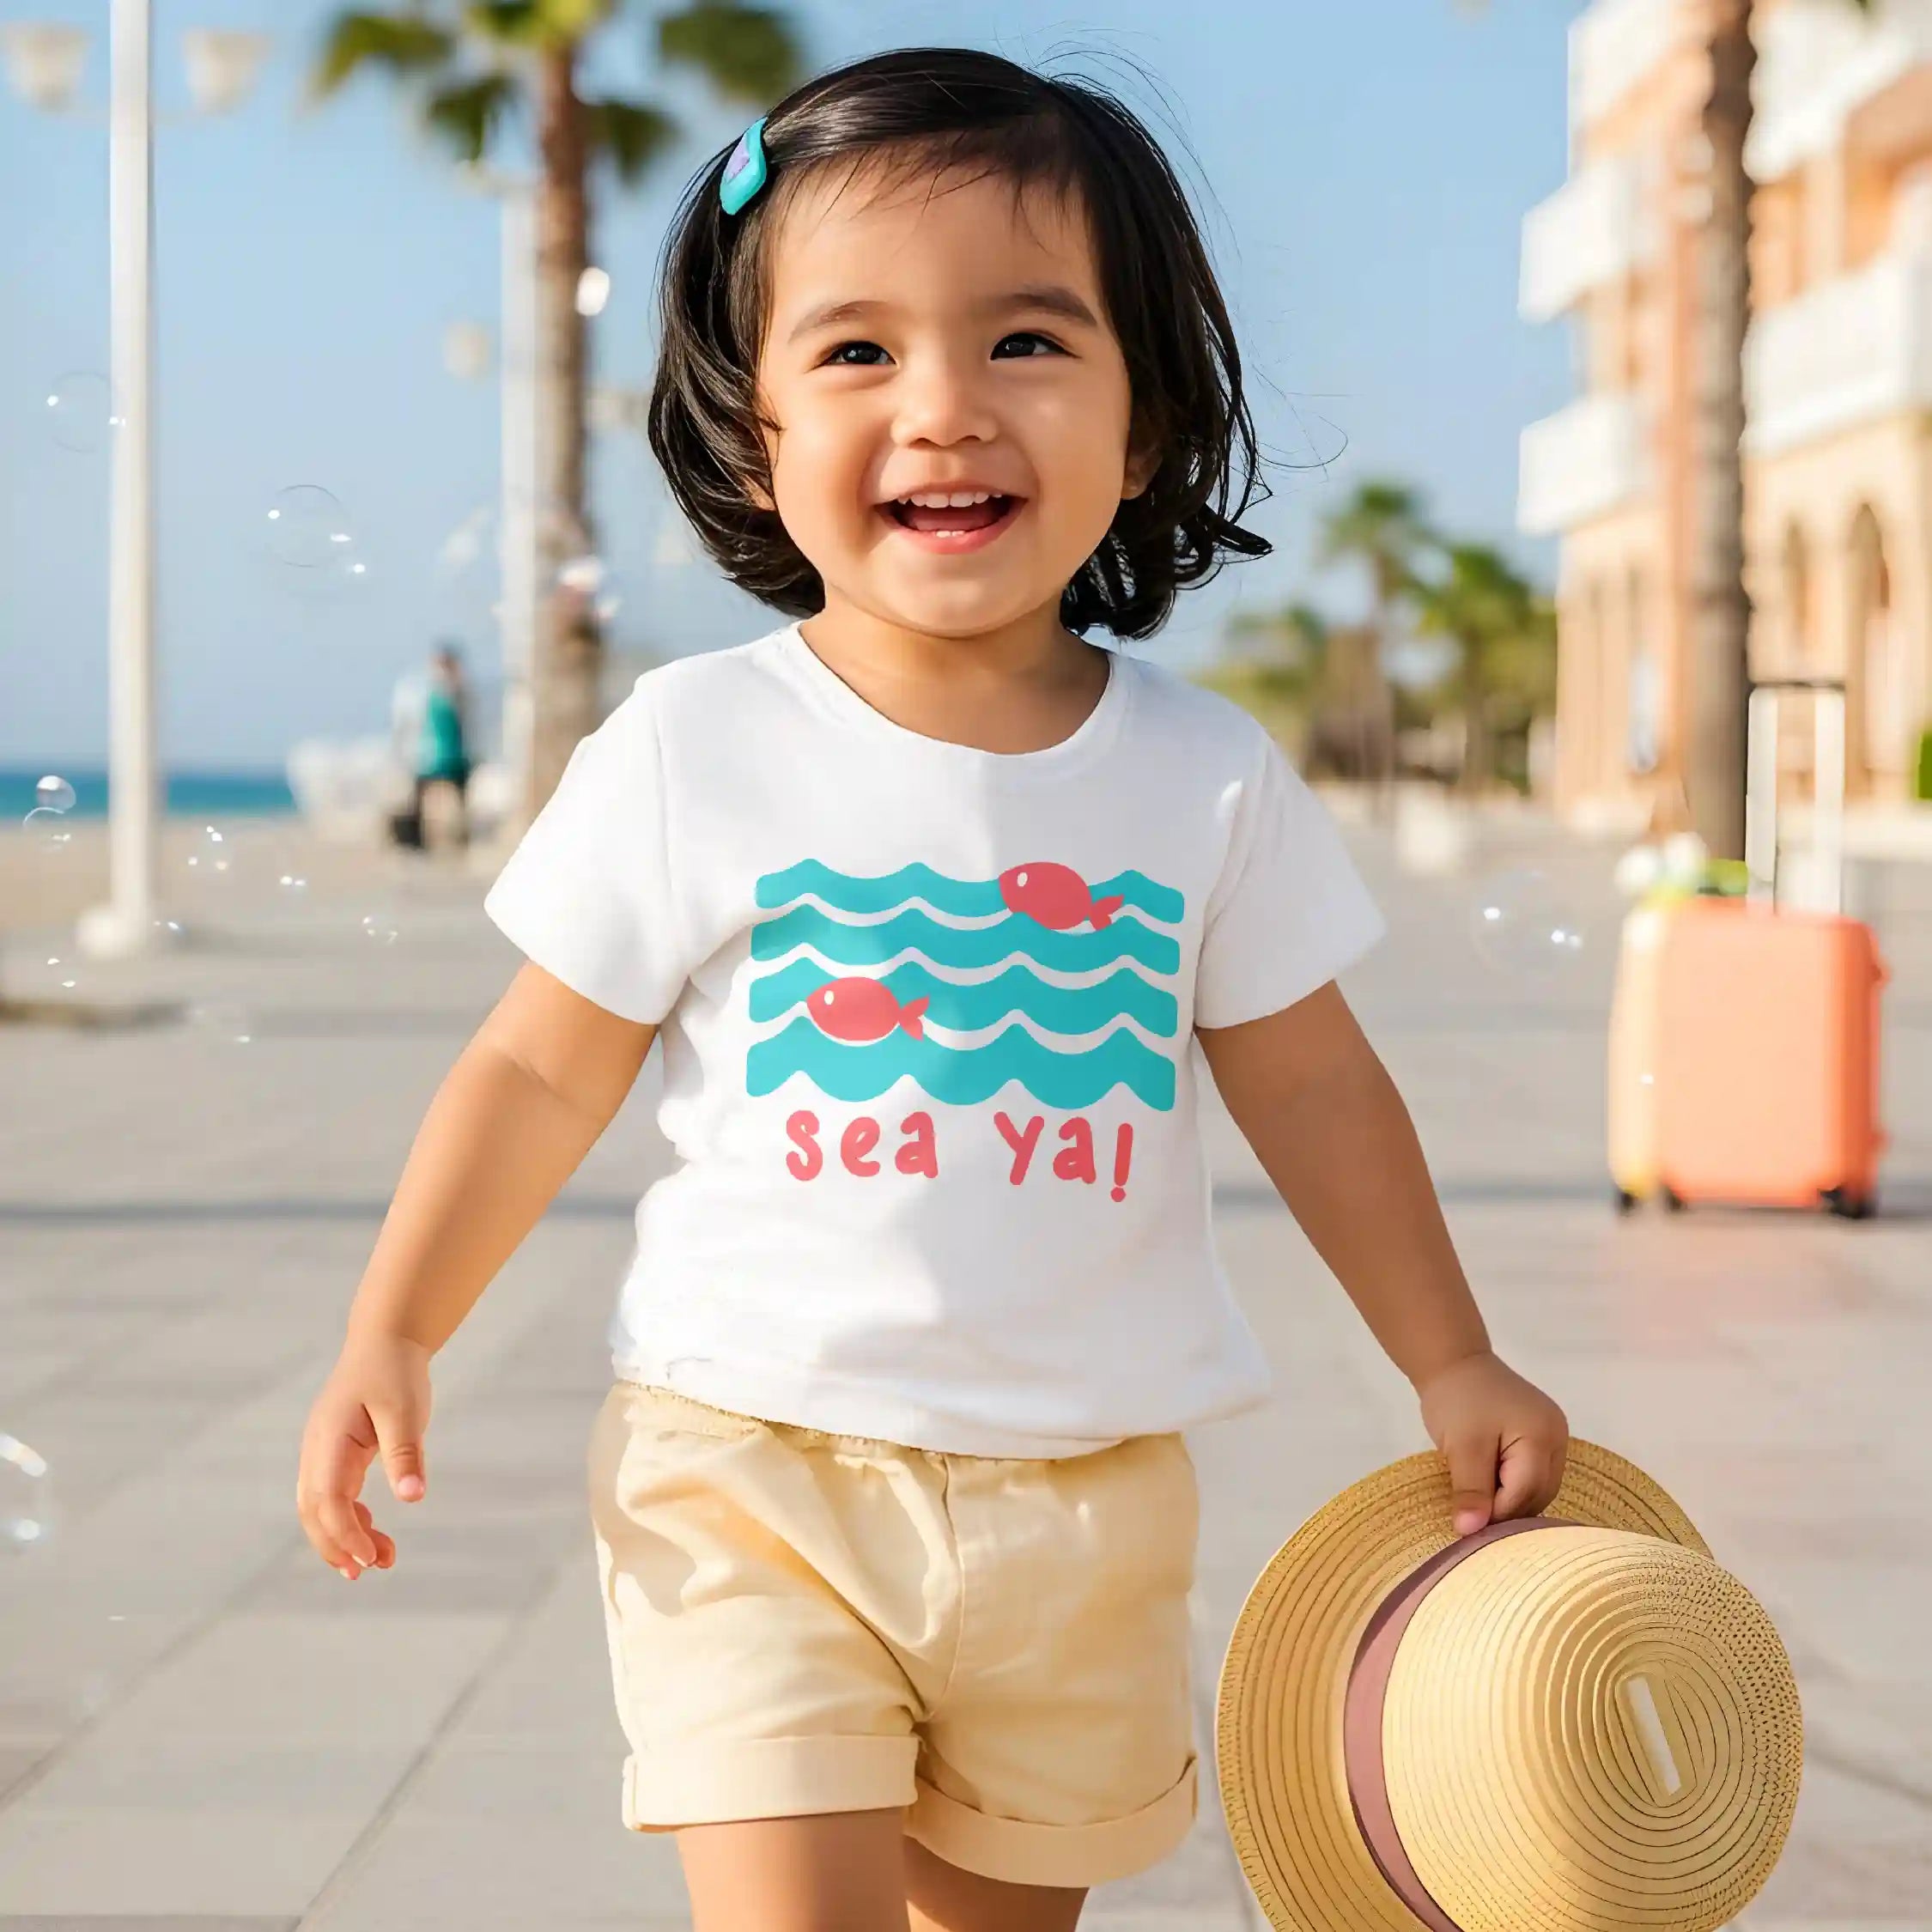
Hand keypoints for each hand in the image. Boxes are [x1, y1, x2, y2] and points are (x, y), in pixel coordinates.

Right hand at [295, 1331, 432, 1580]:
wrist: (385, 1340)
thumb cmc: (395, 1371)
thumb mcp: (405, 1410)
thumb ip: (405, 1454)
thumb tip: (412, 1498)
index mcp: (329, 1439)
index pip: (327, 1500)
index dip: (346, 1534)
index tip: (372, 1559)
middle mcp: (317, 1449)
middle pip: (314, 1511)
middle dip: (336, 1546)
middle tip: (368, 1571)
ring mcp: (322, 1452)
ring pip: (320, 1507)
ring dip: (343, 1535)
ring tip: (380, 1560)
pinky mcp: (336, 1454)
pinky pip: (334, 1494)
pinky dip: (350, 1518)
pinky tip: (374, 1532)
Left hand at [1416, 1349, 1567, 1536]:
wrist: (1454, 1361)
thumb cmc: (1457, 1399)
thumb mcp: (1460, 1446)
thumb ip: (1470, 1490)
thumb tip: (1471, 1532)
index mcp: (1542, 1436)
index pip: (1526, 1492)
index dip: (1498, 1514)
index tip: (1468, 1526)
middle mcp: (1557, 1438)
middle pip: (1539, 1493)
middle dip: (1507, 1511)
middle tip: (1472, 1520)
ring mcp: (1553, 1437)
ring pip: (1538, 1488)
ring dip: (1511, 1501)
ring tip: (1479, 1505)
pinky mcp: (1542, 1438)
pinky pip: (1534, 1475)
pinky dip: (1514, 1488)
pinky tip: (1491, 1491)